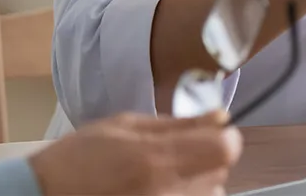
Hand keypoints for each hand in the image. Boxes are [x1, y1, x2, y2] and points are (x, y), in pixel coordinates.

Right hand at [29, 112, 242, 195]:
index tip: (211, 130)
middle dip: (207, 156)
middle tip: (177, 151)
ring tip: (165, 174)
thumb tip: (219, 117)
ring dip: (197, 181)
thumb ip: (175, 123)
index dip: (223, 136)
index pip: (224, 150)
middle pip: (220, 174)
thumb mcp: (124, 124)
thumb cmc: (81, 156)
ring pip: (210, 195)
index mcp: (156, 158)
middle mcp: (168, 192)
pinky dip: (185, 195)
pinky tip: (159, 189)